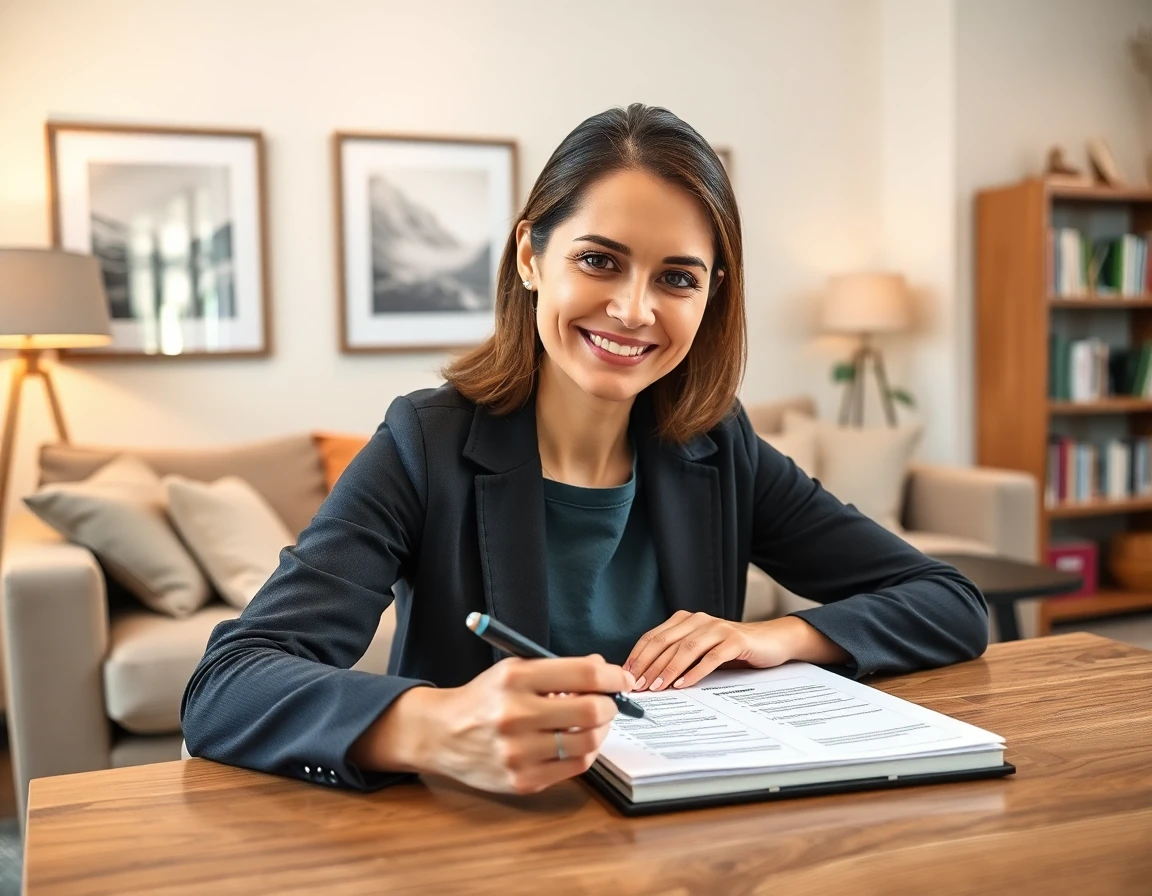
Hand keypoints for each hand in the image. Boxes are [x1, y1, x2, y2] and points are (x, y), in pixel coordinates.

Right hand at [374, 655, 633, 794]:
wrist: (441, 735)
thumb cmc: (484, 698)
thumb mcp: (513, 670)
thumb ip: (558, 669)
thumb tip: (603, 670)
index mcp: (515, 679)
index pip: (583, 675)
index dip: (613, 677)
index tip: (623, 679)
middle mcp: (515, 715)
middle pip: (591, 711)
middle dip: (610, 705)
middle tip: (608, 703)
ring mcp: (518, 753)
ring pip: (587, 743)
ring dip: (599, 731)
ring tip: (590, 723)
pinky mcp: (521, 781)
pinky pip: (575, 768)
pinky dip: (584, 753)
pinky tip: (574, 743)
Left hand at [624, 612, 839, 691]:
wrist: (773, 640)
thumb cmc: (733, 650)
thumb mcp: (702, 651)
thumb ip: (679, 657)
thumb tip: (647, 678)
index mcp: (685, 620)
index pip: (653, 637)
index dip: (637, 656)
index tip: (625, 676)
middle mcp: (699, 620)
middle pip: (665, 642)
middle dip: (648, 665)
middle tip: (636, 686)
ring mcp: (718, 628)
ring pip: (686, 648)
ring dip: (668, 669)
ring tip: (656, 687)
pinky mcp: (735, 640)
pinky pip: (711, 657)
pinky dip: (694, 672)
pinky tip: (683, 684)